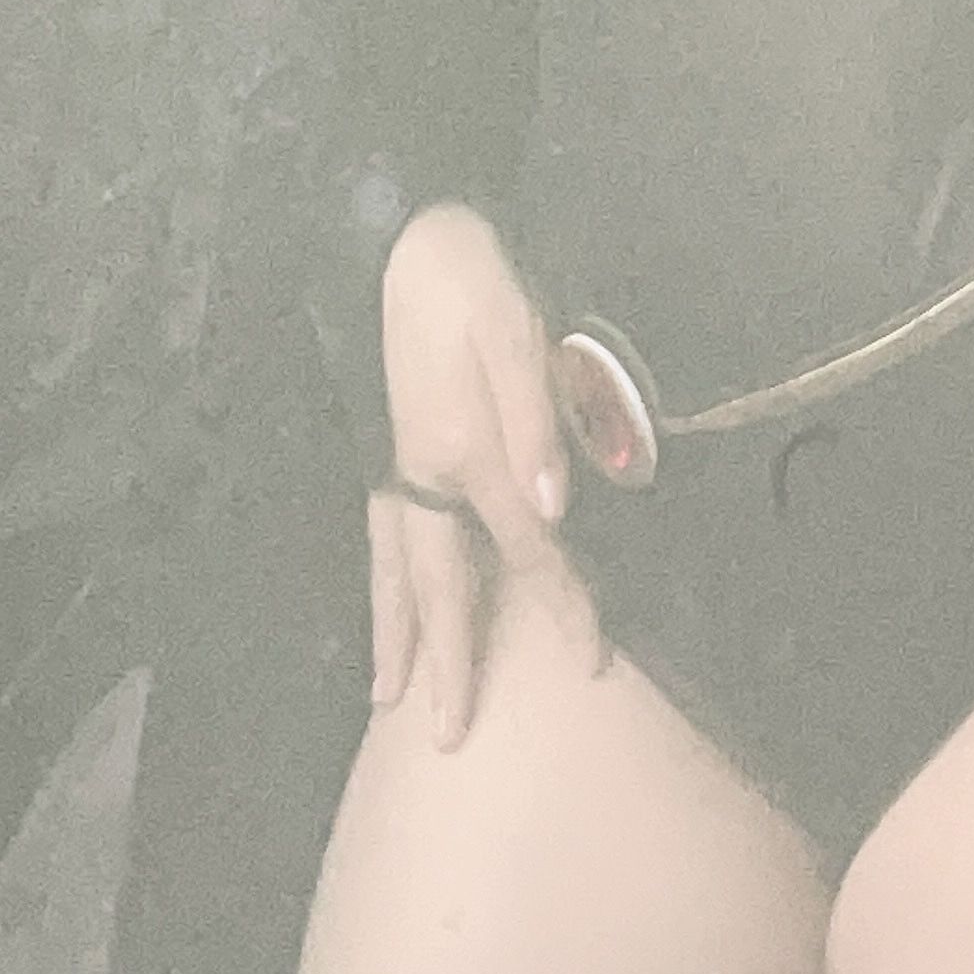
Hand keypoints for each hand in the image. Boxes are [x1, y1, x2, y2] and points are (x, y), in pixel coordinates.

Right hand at [370, 201, 598, 745]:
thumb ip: (536, 424)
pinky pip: (380, 536)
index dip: (563, 601)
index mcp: (464, 450)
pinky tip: (383, 608)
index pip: (525, 547)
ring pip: (393, 569)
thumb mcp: (517, 334)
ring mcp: (396, 463)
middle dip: (447, 659)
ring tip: (390, 697)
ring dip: (397, 635)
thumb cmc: (471, 279)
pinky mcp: (386, 446)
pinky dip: (381, 584)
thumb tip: (551, 512)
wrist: (404, 237)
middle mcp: (421, 472)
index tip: (593, 659)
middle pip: (438, 583)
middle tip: (444, 736)